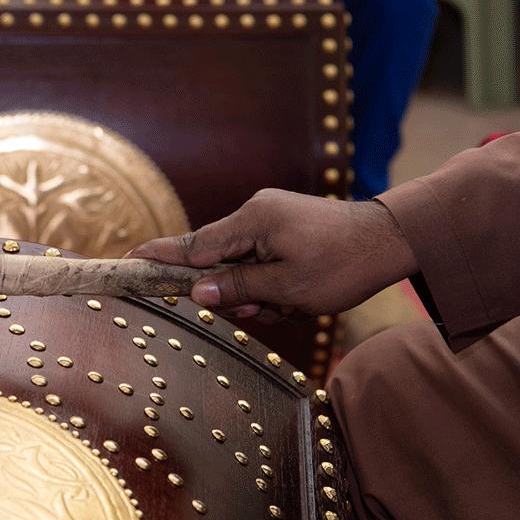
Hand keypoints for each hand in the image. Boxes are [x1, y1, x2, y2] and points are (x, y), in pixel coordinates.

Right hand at [127, 190, 417, 319]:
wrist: (393, 241)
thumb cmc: (343, 264)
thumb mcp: (288, 287)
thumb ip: (237, 288)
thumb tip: (195, 292)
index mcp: (252, 221)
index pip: (192, 244)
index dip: (159, 257)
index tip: (126, 261)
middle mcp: (257, 212)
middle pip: (217, 257)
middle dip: (232, 290)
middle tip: (262, 308)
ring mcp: (272, 217)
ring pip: (241, 263)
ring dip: (258, 291)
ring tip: (292, 302)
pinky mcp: (285, 226)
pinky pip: (261, 259)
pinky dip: (271, 282)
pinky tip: (296, 296)